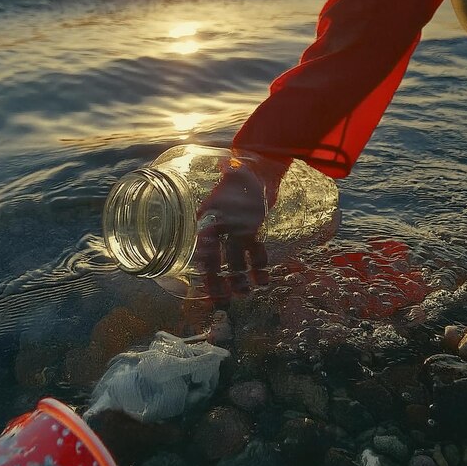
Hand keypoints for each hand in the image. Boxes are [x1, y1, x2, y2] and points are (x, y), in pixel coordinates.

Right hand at [192, 154, 287, 302]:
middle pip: (216, 258)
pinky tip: (263, 280)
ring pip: (236, 259)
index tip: (204, 281)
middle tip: (221, 301)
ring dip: (239, 278)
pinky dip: (258, 265)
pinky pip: (253, 251)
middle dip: (217, 280)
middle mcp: (220, 226)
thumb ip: (230, 173)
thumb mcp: (234, 174)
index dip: (203, 264)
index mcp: (209, 216)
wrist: (261, 169)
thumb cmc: (243, 172)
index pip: (203, 244)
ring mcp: (236, 230)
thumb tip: (227, 164)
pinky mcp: (251, 230)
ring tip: (245, 294)